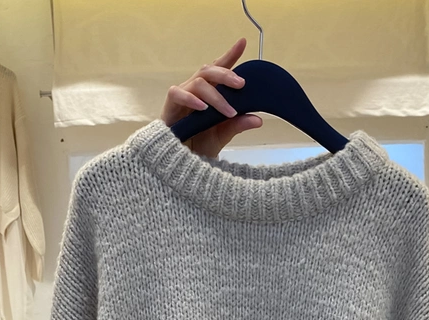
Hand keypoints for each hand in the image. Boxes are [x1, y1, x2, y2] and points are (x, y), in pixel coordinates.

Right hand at [161, 38, 262, 156]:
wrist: (181, 166)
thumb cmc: (199, 147)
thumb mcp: (222, 135)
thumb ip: (237, 125)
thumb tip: (259, 119)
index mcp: (208, 93)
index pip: (218, 70)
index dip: (229, 55)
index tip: (242, 43)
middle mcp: (194, 91)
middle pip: (208, 71)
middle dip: (226, 74)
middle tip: (241, 84)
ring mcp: (181, 97)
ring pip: (198, 83)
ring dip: (215, 96)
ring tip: (228, 111)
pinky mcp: (169, 107)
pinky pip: (177, 94)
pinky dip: (191, 100)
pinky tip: (203, 108)